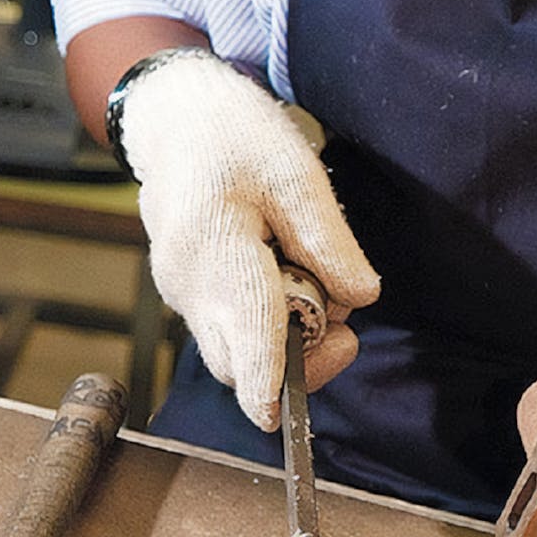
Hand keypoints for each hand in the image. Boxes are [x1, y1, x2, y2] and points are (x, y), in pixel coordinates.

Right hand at [115, 49, 379, 429]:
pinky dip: (269, 323)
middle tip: (343, 326)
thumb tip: (359, 300)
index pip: (243, 332)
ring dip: (286, 340)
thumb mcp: (297, 173)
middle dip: (298, 361)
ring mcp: (183, 296)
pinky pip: (233, 333)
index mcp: (212, 249)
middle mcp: (187, 285)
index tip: (279, 418)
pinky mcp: (191, 297)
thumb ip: (329, 242)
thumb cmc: (236, 136)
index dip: (264, 381)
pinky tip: (285, 275)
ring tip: (313, 279)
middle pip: (238, 365)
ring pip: (237, 354)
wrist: (176, 118)